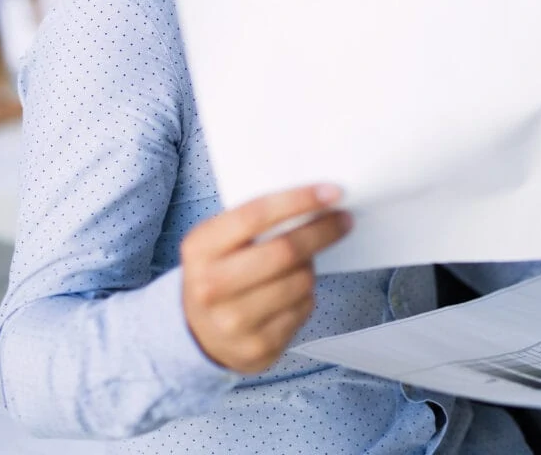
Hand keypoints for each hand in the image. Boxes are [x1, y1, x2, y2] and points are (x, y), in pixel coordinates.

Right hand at [181, 183, 350, 373]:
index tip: (331, 192)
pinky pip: (303, 309)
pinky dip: (307, 294)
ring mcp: (234, 322)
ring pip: (300, 280)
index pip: (255, 215)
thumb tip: (311, 203)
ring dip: (312, 265)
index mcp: (201, 248)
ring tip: (304, 260)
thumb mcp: (217, 240)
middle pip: (284, 250)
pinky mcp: (258, 347)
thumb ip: (253, 222)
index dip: (298, 200)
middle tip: (343, 219)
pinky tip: (293, 290)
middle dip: (322, 231)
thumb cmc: (217, 271)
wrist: (197, 333)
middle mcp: (212, 286)